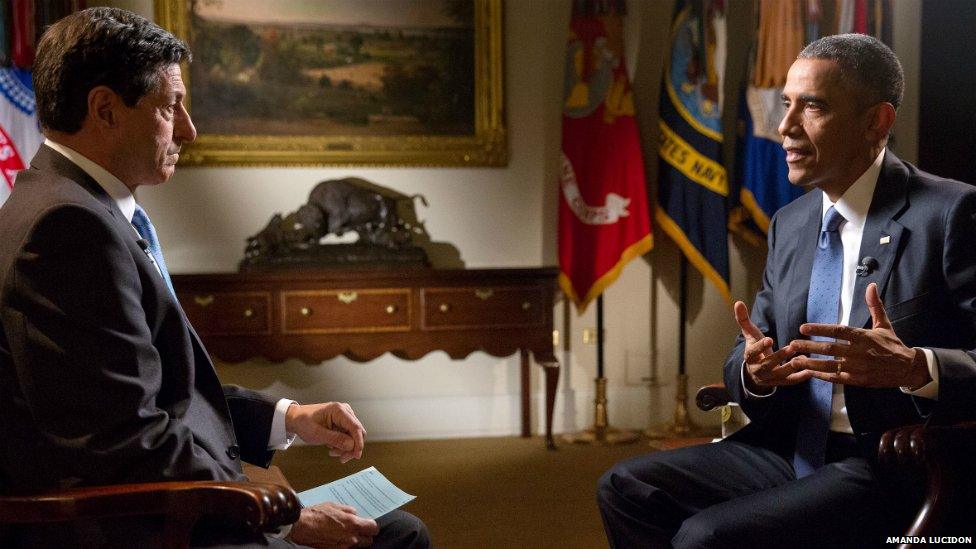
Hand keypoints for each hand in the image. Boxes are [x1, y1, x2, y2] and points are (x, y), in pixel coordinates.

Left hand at [286, 402, 365, 462]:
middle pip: (357, 433)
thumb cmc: (304, 422)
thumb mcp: (317, 434)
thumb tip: (351, 445)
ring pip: (354, 436)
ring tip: (332, 452)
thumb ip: (335, 439)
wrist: (296, 419)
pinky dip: (342, 444)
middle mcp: (345, 411)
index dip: (358, 443)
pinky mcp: (343, 422)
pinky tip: (332, 447)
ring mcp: (345, 416)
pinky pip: (348, 436)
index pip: (356, 428)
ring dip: (345, 447)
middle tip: (341, 458)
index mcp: (339, 410)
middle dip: (351, 447)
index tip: (356, 456)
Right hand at [289, 503, 378, 547]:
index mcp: (353, 524)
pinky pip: (346, 548)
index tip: (368, 525)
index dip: (371, 526)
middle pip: (368, 540)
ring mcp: (343, 547)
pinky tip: (337, 538)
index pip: (373, 528)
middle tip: (357, 530)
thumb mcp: (335, 505)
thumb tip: (355, 514)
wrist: (301, 526)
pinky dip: (344, 544)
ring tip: (345, 533)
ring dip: (354, 540)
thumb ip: (349, 510)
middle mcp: (351, 538)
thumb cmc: (316, 514)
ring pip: (357, 545)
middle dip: (364, 535)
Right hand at [734, 300, 808, 390]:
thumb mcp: (750, 334)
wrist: (755, 370)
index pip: (752, 352)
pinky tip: (810, 372)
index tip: (770, 339)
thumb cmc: (755, 347)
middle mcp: (757, 369)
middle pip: (767, 365)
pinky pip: (789, 382)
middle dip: (779, 357)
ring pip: (779, 374)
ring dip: (790, 367)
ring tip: (803, 359)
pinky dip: (799, 378)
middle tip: (791, 347)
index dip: (760, 347)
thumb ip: (744, 319)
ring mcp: (768, 378)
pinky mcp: (778, 383)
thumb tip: (738, 302)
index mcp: (749, 356)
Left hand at [787, 283, 930, 387]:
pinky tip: (810, 373)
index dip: (820, 329)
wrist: (908, 368)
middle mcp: (860, 352)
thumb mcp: (884, 324)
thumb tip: (871, 285)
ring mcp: (859, 368)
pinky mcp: (859, 381)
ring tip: (795, 360)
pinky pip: (837, 378)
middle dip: (809, 347)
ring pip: (831, 365)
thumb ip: (874, 306)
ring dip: (811, 363)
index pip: (838, 331)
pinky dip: (822, 376)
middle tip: (792, 344)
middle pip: (830, 349)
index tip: (803, 327)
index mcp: (864, 337)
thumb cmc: (892, 344)